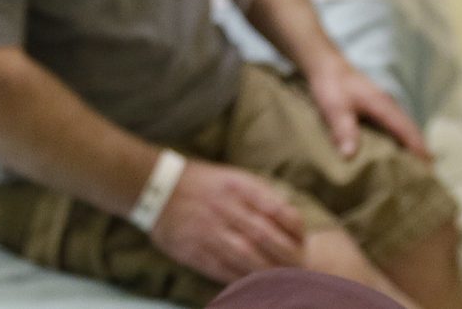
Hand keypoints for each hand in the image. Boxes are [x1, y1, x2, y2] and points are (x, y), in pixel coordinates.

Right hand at [148, 159, 308, 283]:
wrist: (157, 187)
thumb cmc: (203, 183)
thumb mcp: (234, 177)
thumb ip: (261, 195)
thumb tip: (289, 219)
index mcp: (238, 187)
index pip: (276, 209)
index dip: (294, 229)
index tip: (304, 241)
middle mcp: (225, 208)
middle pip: (264, 236)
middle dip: (286, 256)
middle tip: (301, 269)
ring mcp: (209, 230)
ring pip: (245, 256)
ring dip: (268, 271)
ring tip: (284, 281)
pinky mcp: (194, 250)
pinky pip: (222, 268)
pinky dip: (242, 278)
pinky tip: (256, 285)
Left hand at [305, 65, 429, 161]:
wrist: (326, 65)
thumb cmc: (331, 85)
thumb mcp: (334, 108)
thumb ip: (343, 130)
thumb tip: (350, 156)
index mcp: (383, 106)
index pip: (407, 130)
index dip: (418, 148)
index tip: (429, 166)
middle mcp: (389, 106)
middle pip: (411, 129)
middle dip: (421, 150)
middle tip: (428, 173)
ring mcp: (384, 106)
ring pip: (405, 127)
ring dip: (412, 144)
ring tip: (417, 166)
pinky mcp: (378, 107)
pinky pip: (396, 126)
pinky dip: (402, 139)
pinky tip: (397, 150)